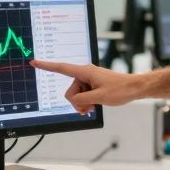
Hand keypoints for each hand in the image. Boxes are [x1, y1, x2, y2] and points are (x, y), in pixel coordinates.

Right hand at [30, 60, 145, 112]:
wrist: (134, 88)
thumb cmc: (120, 90)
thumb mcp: (99, 98)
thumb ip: (83, 99)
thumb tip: (74, 101)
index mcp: (85, 72)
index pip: (62, 68)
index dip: (47, 66)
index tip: (34, 62)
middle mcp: (85, 73)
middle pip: (70, 91)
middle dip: (77, 102)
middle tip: (88, 108)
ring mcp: (89, 79)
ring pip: (76, 95)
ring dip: (83, 103)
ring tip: (94, 107)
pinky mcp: (93, 84)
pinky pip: (83, 95)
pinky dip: (87, 102)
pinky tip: (94, 105)